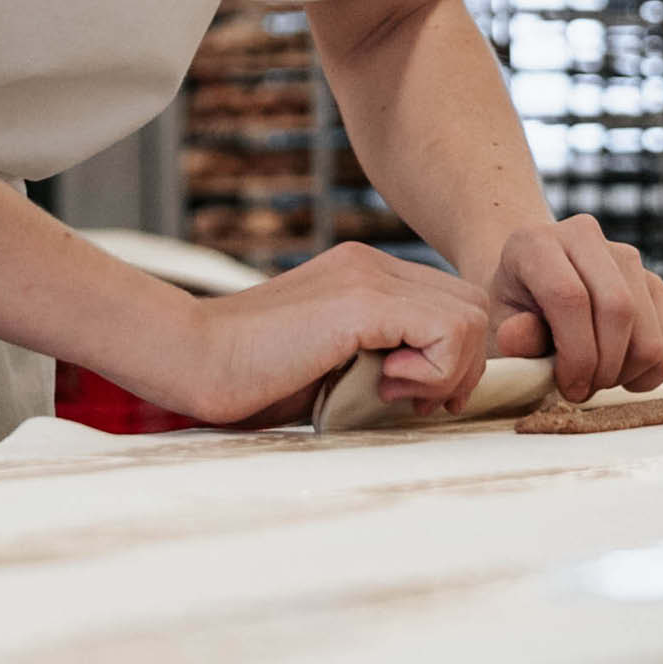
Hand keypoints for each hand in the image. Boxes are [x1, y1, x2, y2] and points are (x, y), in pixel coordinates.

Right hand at [191, 241, 488, 423]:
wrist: (190, 358)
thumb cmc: (248, 376)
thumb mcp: (331, 360)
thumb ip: (378, 355)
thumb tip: (432, 386)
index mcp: (365, 274)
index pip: (452, 303)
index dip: (451, 356)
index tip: (413, 395)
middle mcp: (372, 264)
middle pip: (472, 306)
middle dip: (460, 365)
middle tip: (412, 399)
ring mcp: (368, 276)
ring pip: (470, 317)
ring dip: (446, 369)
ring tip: (392, 392)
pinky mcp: (362, 301)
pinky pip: (447, 329)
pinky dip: (434, 370)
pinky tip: (385, 386)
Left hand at [488, 214, 662, 401]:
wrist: (533, 285)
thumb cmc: (514, 311)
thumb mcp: (498, 324)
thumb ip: (511, 335)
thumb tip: (518, 336)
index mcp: (536, 243)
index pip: (570, 297)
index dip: (574, 354)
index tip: (567, 388)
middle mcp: (584, 235)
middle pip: (618, 309)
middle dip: (603, 366)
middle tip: (581, 390)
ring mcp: (625, 256)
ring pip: (648, 331)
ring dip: (625, 373)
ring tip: (594, 379)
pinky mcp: (652, 281)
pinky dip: (649, 373)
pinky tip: (619, 374)